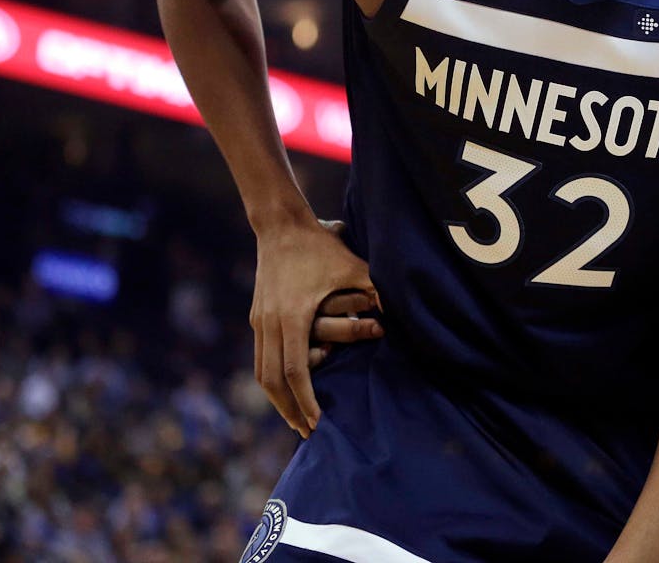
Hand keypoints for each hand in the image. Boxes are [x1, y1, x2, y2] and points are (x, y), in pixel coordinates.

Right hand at [250, 217, 378, 437]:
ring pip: (261, 372)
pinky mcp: (256, 316)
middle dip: (289, 410)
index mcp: (293, 317)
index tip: (318, 424)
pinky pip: (260, 358)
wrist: (282, 225)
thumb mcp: (353, 267)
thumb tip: (401, 310)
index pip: (296, 371)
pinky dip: (271, 379)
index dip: (307, 401)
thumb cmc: (322, 247)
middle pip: (272, 381)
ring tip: (294, 418)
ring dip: (277, 399)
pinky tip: (283, 390)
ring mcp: (259, 321)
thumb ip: (376, 289)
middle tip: (306, 433)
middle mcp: (270, 323)